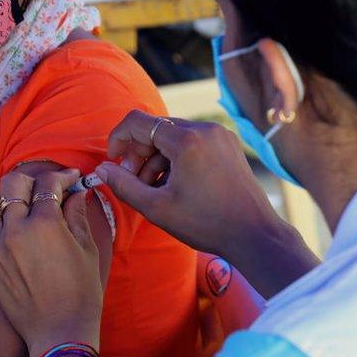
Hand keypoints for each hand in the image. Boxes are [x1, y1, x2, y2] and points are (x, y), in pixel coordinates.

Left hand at [0, 169, 102, 356]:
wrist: (59, 331)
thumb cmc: (81, 292)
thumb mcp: (86, 248)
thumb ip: (77, 214)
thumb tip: (75, 193)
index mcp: (44, 223)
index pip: (47, 183)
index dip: (63, 175)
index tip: (72, 178)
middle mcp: (15, 230)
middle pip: (12, 183)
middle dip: (31, 179)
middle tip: (46, 187)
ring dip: (9, 199)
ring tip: (25, 207)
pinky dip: (0, 224)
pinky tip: (16, 232)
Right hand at [95, 110, 318, 296]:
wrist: (255, 234)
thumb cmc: (207, 223)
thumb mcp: (156, 208)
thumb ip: (123, 185)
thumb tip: (101, 169)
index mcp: (187, 140)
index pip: (138, 122)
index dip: (118, 139)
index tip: (113, 162)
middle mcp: (204, 129)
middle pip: (156, 129)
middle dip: (138, 153)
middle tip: (133, 181)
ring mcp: (219, 135)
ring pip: (173, 136)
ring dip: (156, 158)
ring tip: (154, 189)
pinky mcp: (228, 144)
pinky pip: (192, 141)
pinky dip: (176, 158)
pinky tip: (174, 185)